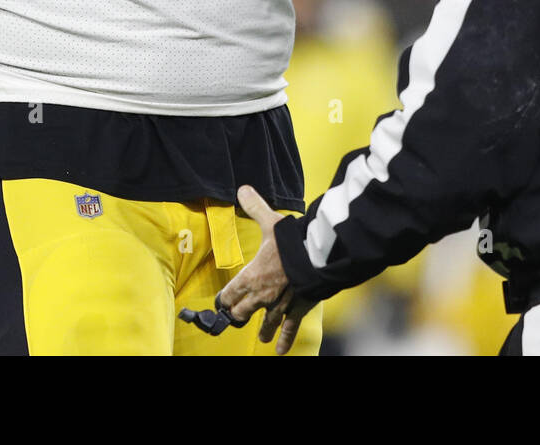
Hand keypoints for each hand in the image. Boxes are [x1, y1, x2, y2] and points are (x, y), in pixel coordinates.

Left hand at [217, 185, 316, 354]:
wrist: (318, 258)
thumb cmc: (292, 241)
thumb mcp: (271, 222)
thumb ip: (255, 207)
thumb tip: (242, 188)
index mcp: (251, 276)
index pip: (229, 293)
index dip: (224, 297)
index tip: (222, 300)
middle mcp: (261, 295)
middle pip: (242, 311)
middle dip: (238, 314)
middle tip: (236, 316)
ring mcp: (279, 306)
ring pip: (265, 323)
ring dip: (262, 330)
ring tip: (261, 337)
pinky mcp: (297, 310)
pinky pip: (289, 329)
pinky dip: (285, 340)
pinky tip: (281, 351)